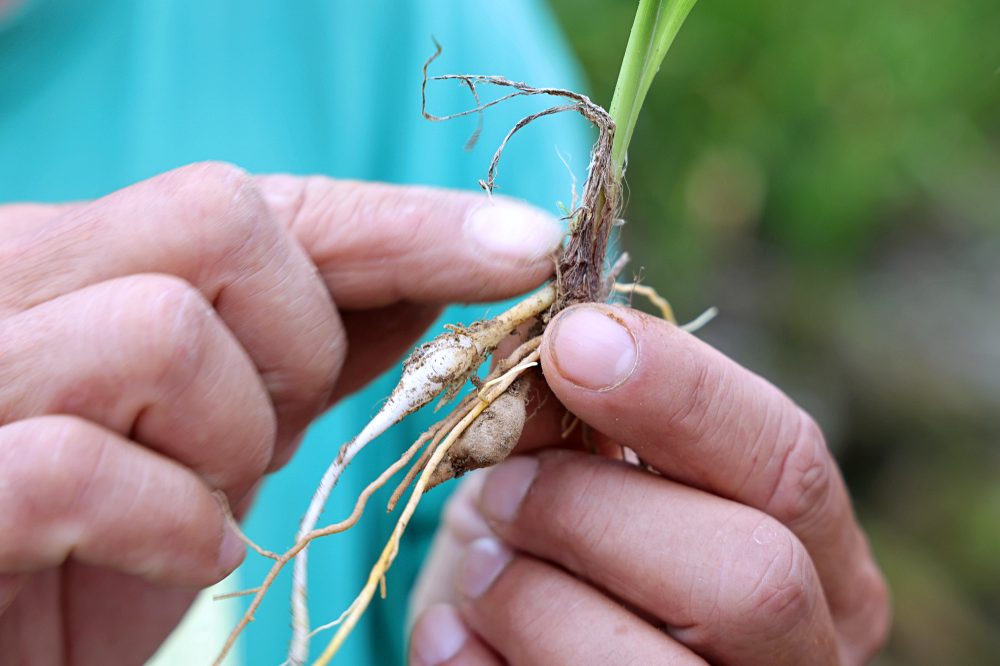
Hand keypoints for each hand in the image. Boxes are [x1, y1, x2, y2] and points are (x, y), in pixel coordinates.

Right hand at [0, 162, 562, 664]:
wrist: (10, 637)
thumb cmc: (111, 535)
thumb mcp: (222, 425)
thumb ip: (307, 346)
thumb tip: (426, 285)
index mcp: (76, 256)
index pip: (259, 199)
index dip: (402, 223)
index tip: (528, 247)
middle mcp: (11, 282)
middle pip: (217, 222)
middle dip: (300, 340)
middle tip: (287, 426)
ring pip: (164, 332)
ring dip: (235, 439)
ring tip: (217, 503)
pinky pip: (85, 468)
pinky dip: (176, 524)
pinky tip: (193, 557)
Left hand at [410, 304, 890, 664]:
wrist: (519, 647)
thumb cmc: (567, 544)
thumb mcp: (573, 468)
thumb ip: (577, 413)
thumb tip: (554, 340)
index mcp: (817, 555)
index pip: (789, 461)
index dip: (680, 391)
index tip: (570, 342)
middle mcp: (805, 649)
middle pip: (751, 576)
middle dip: (594, 512)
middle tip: (505, 489)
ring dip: (532, 599)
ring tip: (480, 572)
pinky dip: (476, 664)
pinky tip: (454, 633)